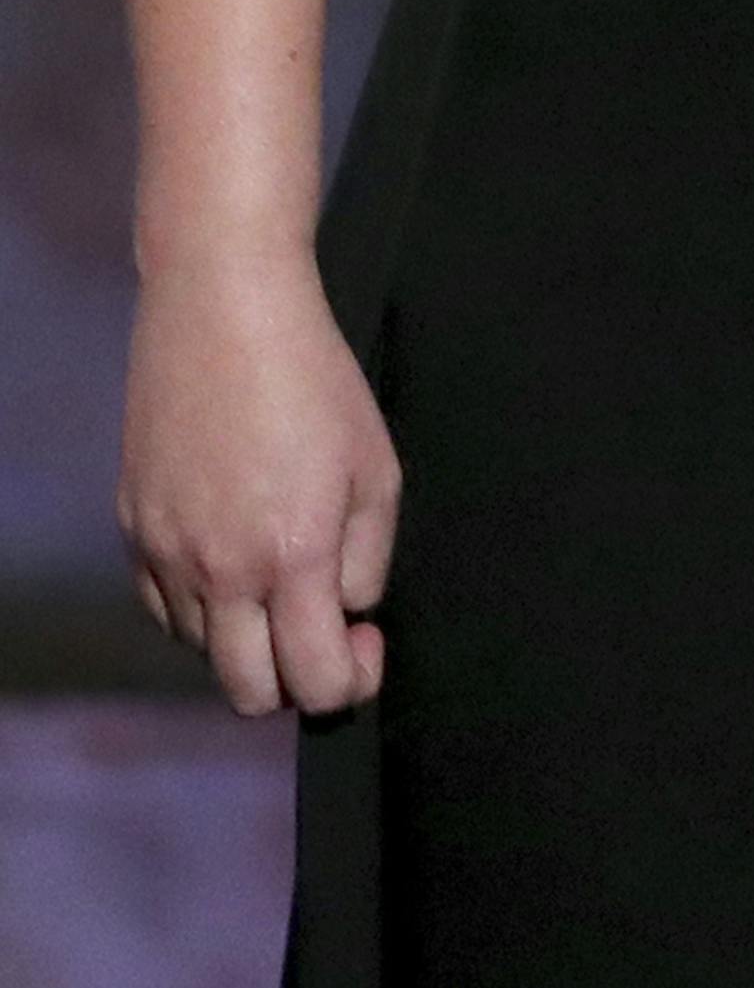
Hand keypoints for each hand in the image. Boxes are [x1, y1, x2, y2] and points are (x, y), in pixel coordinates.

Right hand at [118, 246, 400, 717]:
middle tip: (322, 627)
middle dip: (295, 680)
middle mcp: (220, 567)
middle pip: (249, 694)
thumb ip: (368, 560)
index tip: (364, 639)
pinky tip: (231, 554)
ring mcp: (167, 551)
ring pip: (204, 651)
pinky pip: (164, 606)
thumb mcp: (376, 465)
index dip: (352, 679)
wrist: (224, 304)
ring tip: (277, 572)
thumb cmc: (313, 376)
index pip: (315, 683)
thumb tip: (347, 613)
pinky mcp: (133, 526)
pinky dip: (200, 605)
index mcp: (292, 554)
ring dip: (246, 636)